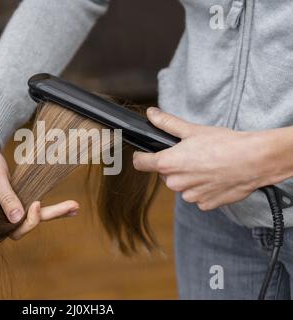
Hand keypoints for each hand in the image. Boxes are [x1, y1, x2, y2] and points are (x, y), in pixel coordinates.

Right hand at [0, 117, 78, 238]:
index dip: (28, 221)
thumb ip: (5, 197)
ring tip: (75, 207)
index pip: (13, 229)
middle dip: (51, 216)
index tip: (37, 203)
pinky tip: (67, 206)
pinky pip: (31, 206)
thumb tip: (17, 218)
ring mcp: (6, 207)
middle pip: (27, 224)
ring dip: (54, 212)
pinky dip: (48, 206)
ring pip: (32, 215)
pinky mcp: (13, 198)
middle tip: (74, 206)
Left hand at [132, 107, 277, 210]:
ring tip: (207, 165)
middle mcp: (176, 183)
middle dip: (174, 166)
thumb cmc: (224, 144)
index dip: (140, 157)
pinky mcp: (205, 204)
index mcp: (168, 163)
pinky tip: (215, 177)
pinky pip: (197, 196)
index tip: (143, 154)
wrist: (254, 161)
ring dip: (189, 178)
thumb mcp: (192, 130)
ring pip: (182, 186)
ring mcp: (190, 196)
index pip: (141, 163)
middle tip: (192, 155)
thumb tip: (151, 114)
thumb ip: (167, 123)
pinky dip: (203, 188)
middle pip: (165, 174)